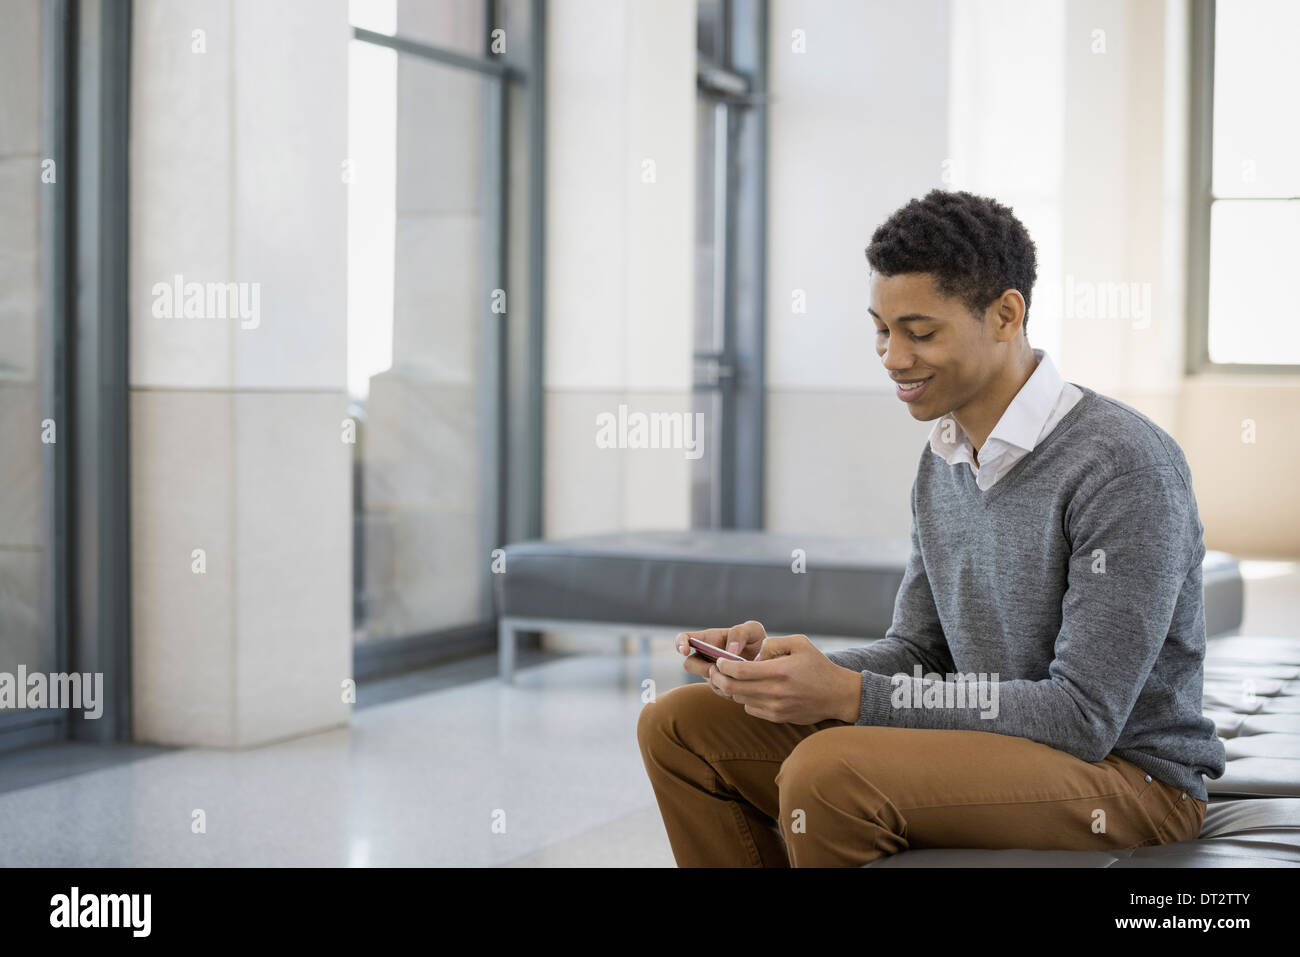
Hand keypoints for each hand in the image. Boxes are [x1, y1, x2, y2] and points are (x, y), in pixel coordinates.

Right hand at [676, 621, 768, 696]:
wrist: (770, 662)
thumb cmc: (758, 641)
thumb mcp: (753, 630)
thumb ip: (740, 634)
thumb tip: (730, 651)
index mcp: (709, 639)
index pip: (684, 638)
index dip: (680, 643)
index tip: (685, 650)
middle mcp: (706, 657)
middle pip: (690, 664)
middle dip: (702, 668)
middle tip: (718, 669)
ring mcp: (712, 674)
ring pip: (707, 680)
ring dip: (722, 679)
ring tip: (742, 675)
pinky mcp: (722, 688)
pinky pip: (720, 691)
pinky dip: (732, 688)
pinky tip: (746, 683)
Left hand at [709, 633, 863, 724]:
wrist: (837, 695)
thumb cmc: (817, 665)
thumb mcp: (799, 643)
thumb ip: (773, 643)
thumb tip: (753, 653)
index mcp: (779, 671)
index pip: (740, 671)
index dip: (724, 666)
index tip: (719, 661)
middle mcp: (775, 692)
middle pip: (733, 688)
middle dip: (719, 678)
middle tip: (714, 671)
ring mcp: (775, 708)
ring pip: (739, 699)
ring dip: (730, 689)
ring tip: (728, 678)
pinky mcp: (777, 717)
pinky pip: (750, 709)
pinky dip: (744, 699)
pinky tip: (748, 690)